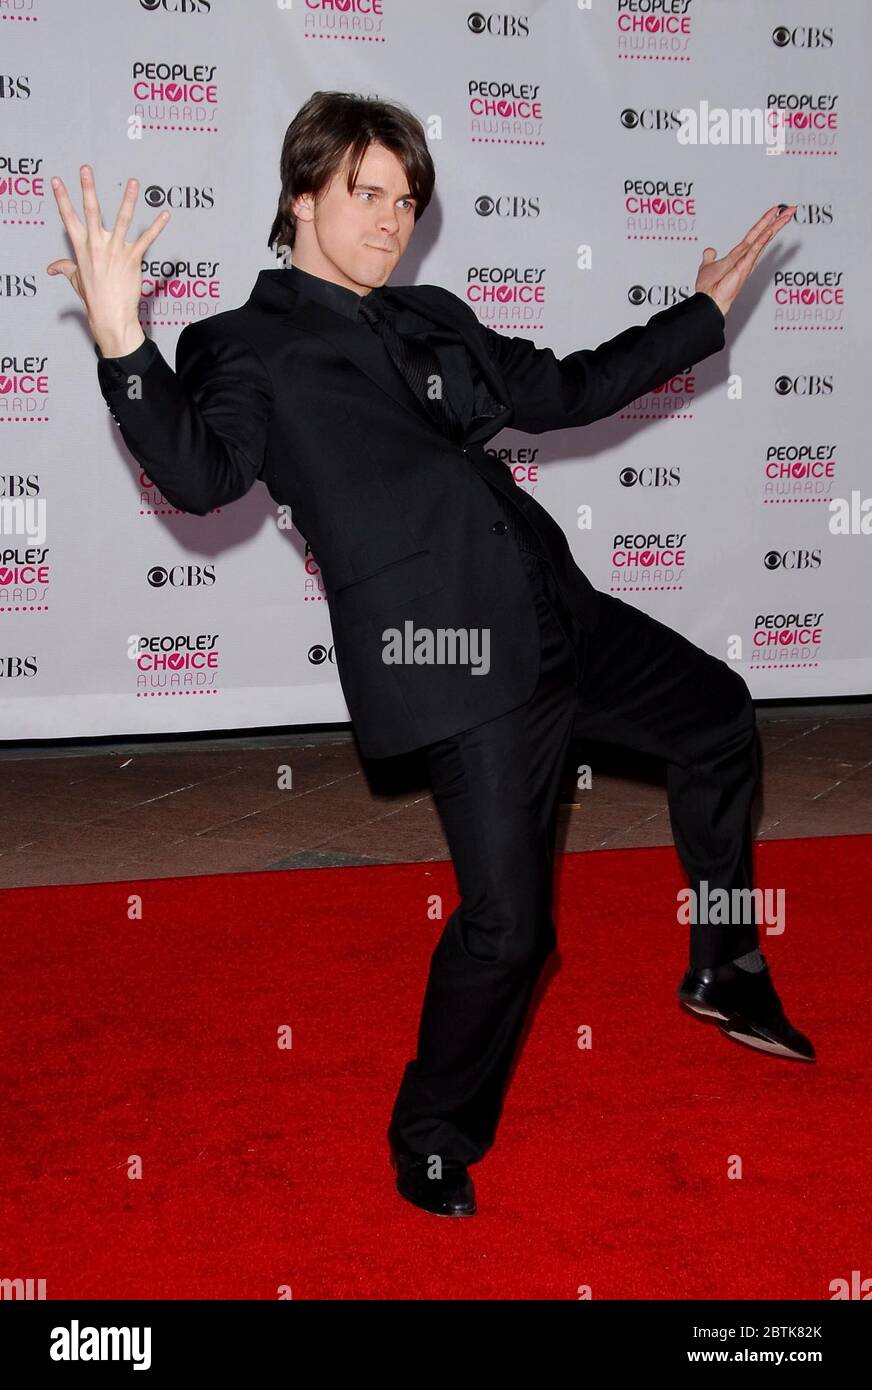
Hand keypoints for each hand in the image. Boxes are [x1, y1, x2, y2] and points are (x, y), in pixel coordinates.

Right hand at [46, 165, 170, 355]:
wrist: (110, 316)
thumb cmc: (94, 298)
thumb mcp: (76, 280)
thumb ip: (65, 268)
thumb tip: (51, 268)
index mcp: (82, 248)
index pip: (68, 218)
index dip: (62, 199)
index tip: (57, 181)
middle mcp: (97, 245)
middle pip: (91, 211)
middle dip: (87, 188)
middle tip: (85, 169)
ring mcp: (115, 250)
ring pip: (122, 219)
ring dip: (128, 199)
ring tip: (133, 182)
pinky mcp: (133, 258)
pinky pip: (147, 239)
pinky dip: (158, 227)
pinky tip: (165, 214)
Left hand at [695, 204, 796, 316]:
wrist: (708, 300)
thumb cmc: (709, 288)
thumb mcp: (708, 266)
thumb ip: (710, 257)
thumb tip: (709, 251)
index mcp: (739, 255)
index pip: (755, 234)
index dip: (764, 221)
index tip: (775, 210)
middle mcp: (746, 257)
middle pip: (765, 234)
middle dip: (778, 221)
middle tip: (791, 209)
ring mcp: (747, 262)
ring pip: (764, 239)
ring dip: (776, 226)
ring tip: (788, 215)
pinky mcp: (744, 267)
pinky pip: (755, 250)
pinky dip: (762, 240)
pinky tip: (770, 231)